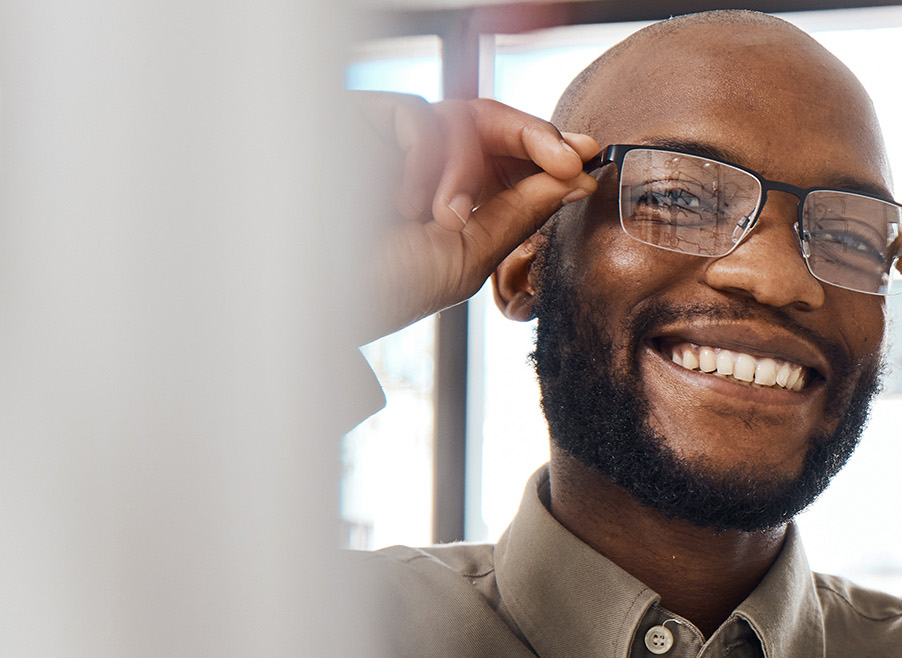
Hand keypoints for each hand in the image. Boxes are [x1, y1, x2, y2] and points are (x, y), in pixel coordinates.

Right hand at [350, 92, 598, 344]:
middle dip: (537, 136)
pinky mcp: (361, 121)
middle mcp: (430, 164)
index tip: (591, 158)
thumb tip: (577, 179)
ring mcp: (396, 140)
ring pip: (462, 117)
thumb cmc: (379, 288)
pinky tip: (407, 201)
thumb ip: (520, 213)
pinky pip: (419, 114)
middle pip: (495, 123)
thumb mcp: (467, 255)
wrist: (310, 299)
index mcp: (459, 197)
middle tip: (569, 159)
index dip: (553, 152)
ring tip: (444, 218)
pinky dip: (427, 156)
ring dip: (467, 169)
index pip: (514, 159)